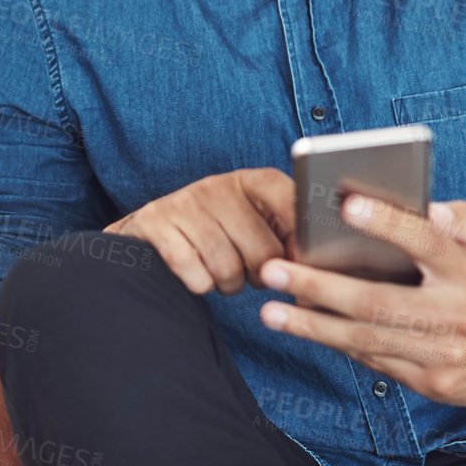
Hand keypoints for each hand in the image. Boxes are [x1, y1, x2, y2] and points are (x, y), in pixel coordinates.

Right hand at [104, 168, 294, 295]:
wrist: (150, 231)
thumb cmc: (217, 233)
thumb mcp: (253, 222)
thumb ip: (288, 237)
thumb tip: (316, 276)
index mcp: (251, 180)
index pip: (293, 206)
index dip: (300, 244)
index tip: (298, 264)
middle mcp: (217, 185)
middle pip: (263, 252)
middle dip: (260, 275)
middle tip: (248, 271)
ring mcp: (184, 203)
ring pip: (228, 270)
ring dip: (229, 284)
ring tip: (222, 272)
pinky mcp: (155, 224)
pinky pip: (196, 277)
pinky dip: (200, 285)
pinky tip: (196, 273)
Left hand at [256, 196, 465, 405]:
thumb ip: (455, 218)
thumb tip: (420, 207)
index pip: (426, 242)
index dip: (387, 223)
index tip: (346, 204)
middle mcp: (458, 315)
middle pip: (379, 302)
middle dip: (320, 287)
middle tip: (274, 270)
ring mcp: (444, 355)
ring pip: (367, 340)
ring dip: (313, 326)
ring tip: (270, 311)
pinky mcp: (433, 384)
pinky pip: (375, 362)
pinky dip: (337, 344)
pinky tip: (305, 328)